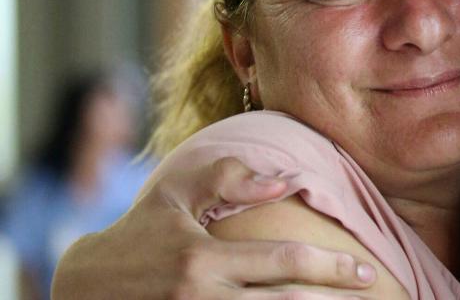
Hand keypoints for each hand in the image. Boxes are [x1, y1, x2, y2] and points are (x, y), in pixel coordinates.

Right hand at [51, 156, 377, 298]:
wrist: (81, 287)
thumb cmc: (138, 230)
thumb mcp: (176, 192)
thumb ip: (230, 179)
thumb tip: (284, 181)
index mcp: (203, 260)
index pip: (284, 264)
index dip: (331, 268)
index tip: (366, 271)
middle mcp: (201, 299)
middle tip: (370, 293)